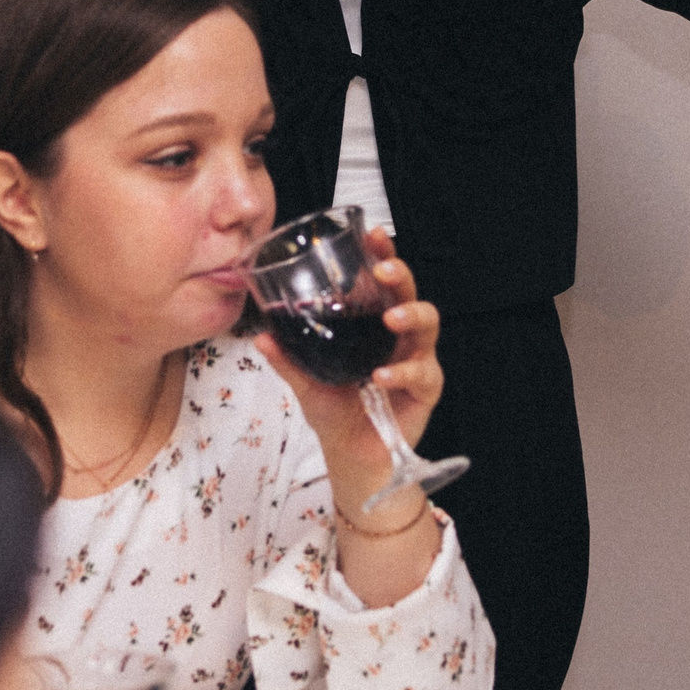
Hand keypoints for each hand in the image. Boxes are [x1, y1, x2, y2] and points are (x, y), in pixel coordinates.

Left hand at [255, 228, 442, 516]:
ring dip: (410, 315)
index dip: (381, 254)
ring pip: (428, 325)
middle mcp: (398, 336)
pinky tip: (381, 376)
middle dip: (400, 275)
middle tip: (382, 270)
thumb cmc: (334, 410)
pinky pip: (423, 373)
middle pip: (410, 292)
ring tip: (389, 319)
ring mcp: (416, 359)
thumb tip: (261, 336)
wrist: (350, 455)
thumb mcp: (306, 381)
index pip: (382, 281)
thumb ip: (287, 360)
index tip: (371, 234)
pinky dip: (403, 372)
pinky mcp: (426, 389)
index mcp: (372, 324)